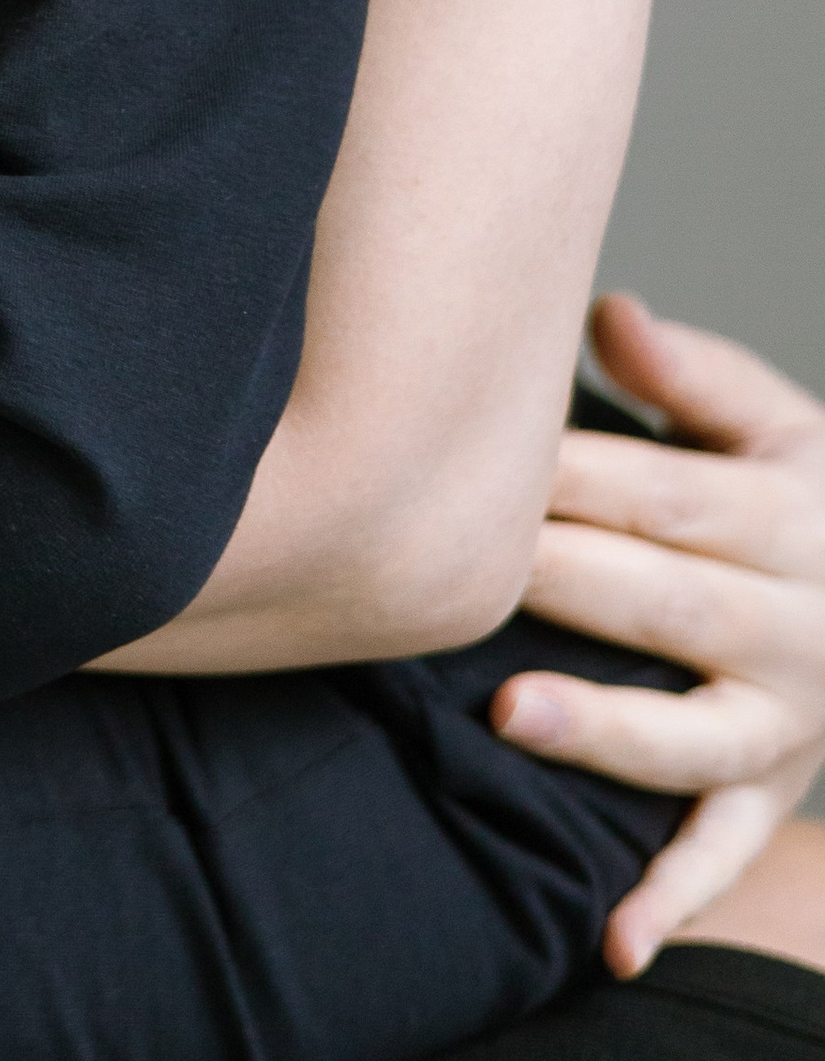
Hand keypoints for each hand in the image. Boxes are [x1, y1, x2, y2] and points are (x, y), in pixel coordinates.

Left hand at [491, 296, 824, 975]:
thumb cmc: (789, 492)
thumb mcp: (773, 424)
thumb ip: (695, 375)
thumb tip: (611, 313)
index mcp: (795, 516)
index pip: (672, 495)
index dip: (573, 474)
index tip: (481, 461)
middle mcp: (799, 624)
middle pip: (670, 602)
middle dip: (566, 582)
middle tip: (465, 572)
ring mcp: (789, 721)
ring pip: (692, 733)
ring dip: (603, 729)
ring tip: (510, 715)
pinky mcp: (772, 793)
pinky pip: (721, 849)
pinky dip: (670, 899)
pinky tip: (610, 942)